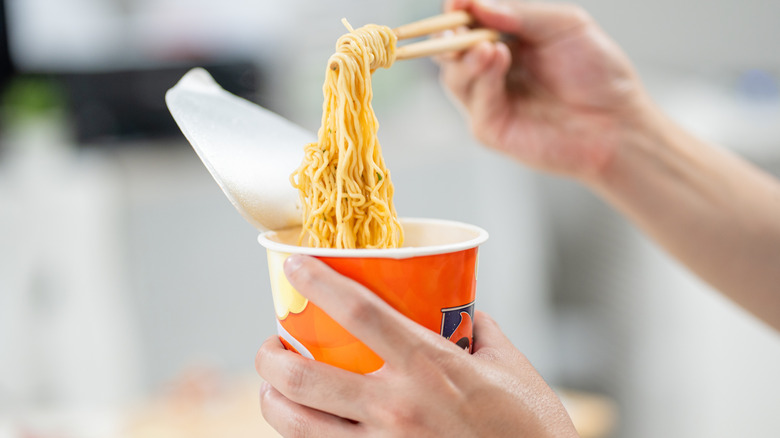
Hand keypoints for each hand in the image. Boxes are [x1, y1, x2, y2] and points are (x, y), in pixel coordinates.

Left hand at [255, 255, 577, 436]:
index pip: (360, 314)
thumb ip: (479, 331)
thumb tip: (460, 312)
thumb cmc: (531, 428)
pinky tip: (306, 424)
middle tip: (272, 344)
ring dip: (272, 400)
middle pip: (304, 376)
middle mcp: (396, 406)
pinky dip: (303, 436)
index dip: (319, 284)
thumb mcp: (511, 365)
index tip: (296, 267)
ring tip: (274, 386)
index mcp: (429, 366)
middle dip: (271, 357)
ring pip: (299, 424)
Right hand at [439, 0, 646, 180]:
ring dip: (464, 57)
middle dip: (448, 36)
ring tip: (486, 46)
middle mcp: (493, 70)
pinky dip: (482, 80)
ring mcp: (489, 101)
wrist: (617, 122)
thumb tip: (475, 4)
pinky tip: (496, 60)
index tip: (458, 2)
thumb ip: (521, 13)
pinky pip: (475, 102)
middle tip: (457, 28)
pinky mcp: (491, 129)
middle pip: (451, 50)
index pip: (469, 22)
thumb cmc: (597, 72)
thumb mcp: (564, 25)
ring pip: (455, 76)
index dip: (459, 10)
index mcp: (507, 41)